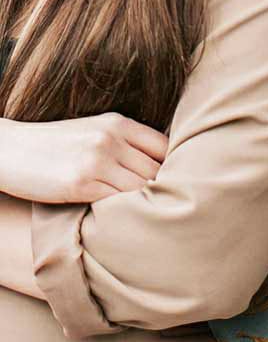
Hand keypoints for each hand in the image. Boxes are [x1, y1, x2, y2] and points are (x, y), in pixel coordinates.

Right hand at [0, 112, 168, 203]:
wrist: (8, 150)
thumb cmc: (57, 145)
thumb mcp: (96, 131)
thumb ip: (128, 143)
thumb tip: (167, 167)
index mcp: (119, 124)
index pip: (165, 147)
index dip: (175, 168)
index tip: (178, 184)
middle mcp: (110, 139)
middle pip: (157, 170)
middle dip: (164, 190)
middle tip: (170, 206)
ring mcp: (96, 161)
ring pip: (141, 189)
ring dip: (147, 204)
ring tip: (151, 216)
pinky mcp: (81, 184)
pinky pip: (118, 202)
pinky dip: (125, 212)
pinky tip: (126, 217)